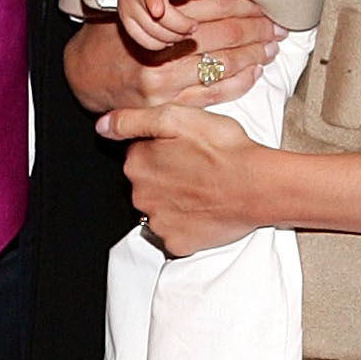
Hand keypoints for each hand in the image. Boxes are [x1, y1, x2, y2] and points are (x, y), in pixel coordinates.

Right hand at [62, 0, 281, 116]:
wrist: (86, 75)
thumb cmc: (117, 36)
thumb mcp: (141, 6)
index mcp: (157, 20)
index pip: (213, 8)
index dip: (245, 8)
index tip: (266, 10)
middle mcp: (162, 52)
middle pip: (223, 36)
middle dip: (255, 31)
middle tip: (277, 30)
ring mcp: (165, 84)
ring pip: (222, 65)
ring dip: (252, 56)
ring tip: (270, 50)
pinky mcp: (168, 107)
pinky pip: (213, 94)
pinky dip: (238, 82)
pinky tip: (253, 73)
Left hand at [94, 107, 274, 256]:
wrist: (258, 186)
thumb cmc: (224, 150)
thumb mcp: (175, 116)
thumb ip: (131, 120)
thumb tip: (102, 126)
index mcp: (137, 164)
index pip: (137, 154)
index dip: (160, 148)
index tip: (182, 148)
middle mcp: (141, 197)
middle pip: (146, 183)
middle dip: (165, 176)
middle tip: (196, 168)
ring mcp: (159, 223)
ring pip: (160, 209)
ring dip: (175, 201)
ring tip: (203, 189)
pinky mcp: (178, 244)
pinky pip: (175, 234)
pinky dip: (187, 224)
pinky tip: (204, 210)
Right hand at [115, 0, 219, 48]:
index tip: (158, 11)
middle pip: (155, 16)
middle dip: (179, 25)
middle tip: (194, 26)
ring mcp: (127, 7)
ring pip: (150, 31)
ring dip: (172, 36)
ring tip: (186, 32)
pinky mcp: (126, 22)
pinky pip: (143, 40)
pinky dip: (159, 43)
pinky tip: (171, 38)